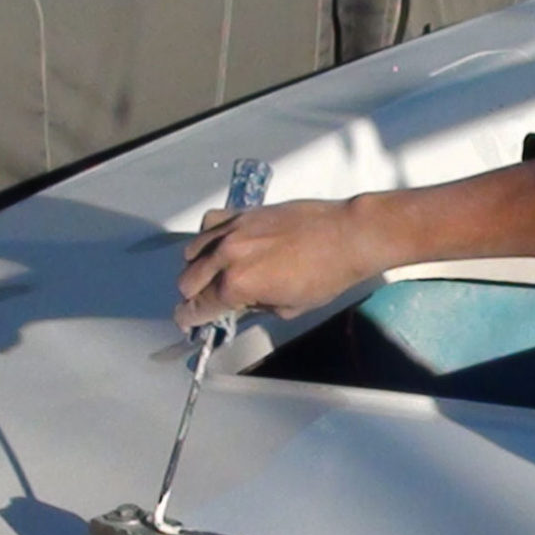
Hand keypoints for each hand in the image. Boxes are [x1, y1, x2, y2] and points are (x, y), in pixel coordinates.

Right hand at [174, 199, 376, 329]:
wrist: (347, 236)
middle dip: (194, 296)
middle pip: (187, 280)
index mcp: (237, 284)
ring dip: (198, 267)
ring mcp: (232, 230)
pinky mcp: (243, 213)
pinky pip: (210, 224)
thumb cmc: (326, 275)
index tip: (190, 322)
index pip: (196, 306)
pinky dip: (209, 239)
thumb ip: (255, 306)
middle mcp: (227, 255)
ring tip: (216, 275)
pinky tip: (223, 246)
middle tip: (208, 302)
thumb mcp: (288, 307)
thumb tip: (240, 305)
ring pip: (192, 251)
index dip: (191, 319)